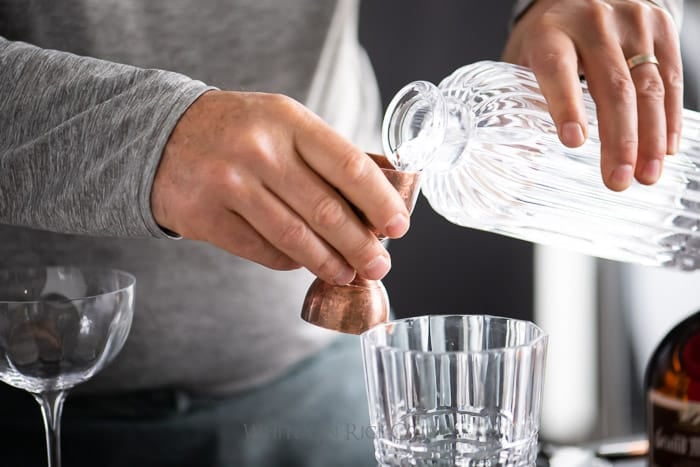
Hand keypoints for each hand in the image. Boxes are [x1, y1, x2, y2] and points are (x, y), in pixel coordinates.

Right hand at [151, 90, 409, 283]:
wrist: (162, 135)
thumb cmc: (239, 130)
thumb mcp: (285, 122)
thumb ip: (331, 154)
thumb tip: (386, 188)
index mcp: (288, 121)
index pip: (348, 166)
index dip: (380, 202)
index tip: (399, 226)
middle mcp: (259, 151)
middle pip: (326, 210)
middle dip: (361, 245)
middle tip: (380, 265)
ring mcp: (229, 185)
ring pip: (295, 238)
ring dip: (329, 263)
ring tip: (349, 273)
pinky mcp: (207, 218)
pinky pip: (264, 251)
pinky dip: (291, 262)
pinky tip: (305, 263)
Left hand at [503, 0, 682, 190]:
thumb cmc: (548, 38)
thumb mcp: (522, 61)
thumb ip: (518, 102)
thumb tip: (521, 157)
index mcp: (550, 32)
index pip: (558, 70)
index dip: (566, 106)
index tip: (573, 142)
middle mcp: (592, 21)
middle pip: (612, 87)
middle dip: (618, 140)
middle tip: (616, 181)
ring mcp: (632, 20)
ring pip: (648, 86)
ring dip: (649, 138)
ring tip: (646, 175)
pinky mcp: (660, 25)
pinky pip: (671, 77)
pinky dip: (669, 118)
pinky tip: (665, 148)